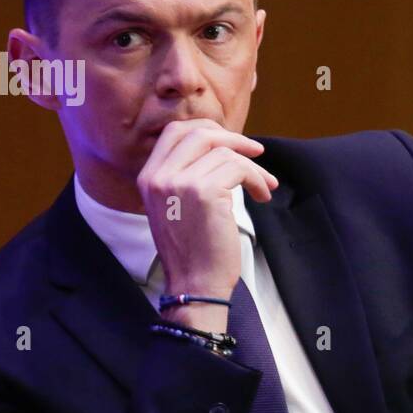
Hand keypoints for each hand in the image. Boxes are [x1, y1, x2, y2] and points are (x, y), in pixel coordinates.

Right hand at [137, 119, 277, 330]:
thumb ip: (187, 175)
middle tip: (255, 152)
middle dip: (233, 139)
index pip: (174, 131)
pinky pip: (239, 169)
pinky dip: (257, 179)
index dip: (207, 130)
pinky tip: (262, 195)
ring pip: (226, 152)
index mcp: (149, 177)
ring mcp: (180, 182)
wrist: (195, 283)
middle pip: (200, 133)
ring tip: (264, 185)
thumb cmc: (193, 249)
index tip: (231, 141)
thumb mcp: (177, 205)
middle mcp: (159, 176)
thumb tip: (224, 147)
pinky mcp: (205, 193)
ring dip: (253, 167)